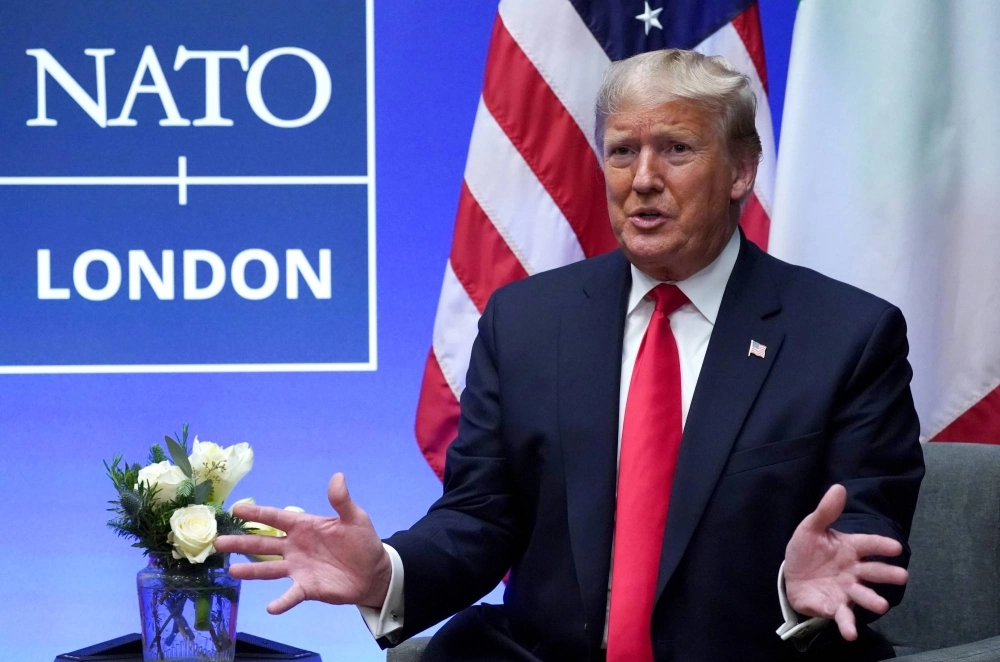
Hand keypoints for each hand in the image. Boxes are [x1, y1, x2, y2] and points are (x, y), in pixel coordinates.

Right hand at [214, 473, 391, 613]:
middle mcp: (295, 547)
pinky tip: (271, 607)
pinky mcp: (306, 588)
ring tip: (231, 570)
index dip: (256, 513)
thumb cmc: (362, 542)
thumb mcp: (355, 519)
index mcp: (304, 526)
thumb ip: (342, 501)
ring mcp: (298, 568)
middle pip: (263, 543)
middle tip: (218, 542)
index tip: (235, 508)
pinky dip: (281, 602)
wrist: (374, 573)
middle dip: (240, 542)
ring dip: (250, 570)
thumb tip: (338, 477)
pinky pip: (290, 595)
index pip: (276, 518)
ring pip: (268, 569)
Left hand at [784, 484, 908, 640]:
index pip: (868, 544)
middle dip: (886, 574)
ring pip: (862, 595)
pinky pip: (843, 616)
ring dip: (872, 600)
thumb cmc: (806, 550)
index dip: (881, 545)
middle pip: (873, 571)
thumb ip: (825, 511)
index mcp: (850, 548)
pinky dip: (847, 625)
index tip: (895, 546)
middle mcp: (853, 571)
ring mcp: (846, 590)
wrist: (791, 576)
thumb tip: (838, 487)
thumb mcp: (811, 528)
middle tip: (902, 576)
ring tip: (880, 605)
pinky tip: (851, 633)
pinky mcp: (834, 607)